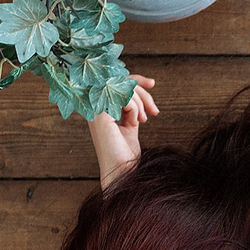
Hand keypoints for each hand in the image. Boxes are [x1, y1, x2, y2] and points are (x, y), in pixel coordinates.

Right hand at [89, 74, 158, 188]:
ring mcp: (95, 109)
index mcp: (100, 107)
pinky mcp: (100, 114)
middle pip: (121, 82)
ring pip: (124, 88)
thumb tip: (142, 89)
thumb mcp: (131, 122)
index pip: (116, 81)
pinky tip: (135, 123)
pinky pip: (123, 97)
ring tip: (142, 121)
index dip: (136, 80)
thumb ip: (131, 106)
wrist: (122, 170)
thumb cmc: (125, 152)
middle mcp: (94, 105)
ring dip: (140, 103)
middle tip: (154, 110)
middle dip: (143, 92)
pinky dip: (135, 108)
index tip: (153, 84)